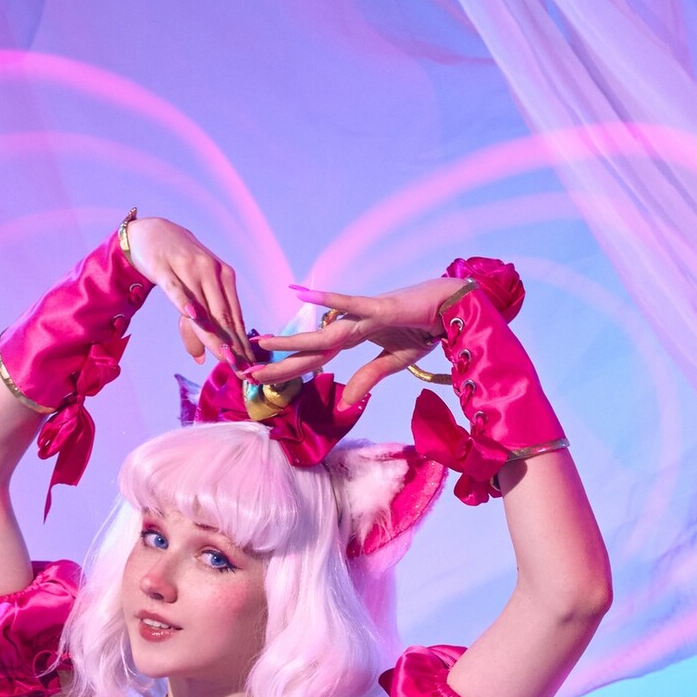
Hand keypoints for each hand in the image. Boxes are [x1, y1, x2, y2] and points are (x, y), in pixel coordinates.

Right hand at [123, 216, 251, 367]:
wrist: (153, 232)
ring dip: (214, 334)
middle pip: (224, 316)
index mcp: (224, 277)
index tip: (250, 368)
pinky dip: (184, 301)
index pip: (235, 318)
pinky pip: (176, 289)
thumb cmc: (178, 267)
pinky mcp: (165, 267)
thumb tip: (199, 358)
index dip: (243, 345)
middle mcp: (211, 272)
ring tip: (225, 357)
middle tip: (242, 370)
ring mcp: (189, 268)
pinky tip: (193, 316)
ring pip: (204, 308)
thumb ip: (198, 325)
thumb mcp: (193, 293)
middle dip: (234, 346)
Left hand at [247, 276, 469, 406]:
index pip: (313, 359)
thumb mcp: (394, 361)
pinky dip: (328, 301)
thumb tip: (346, 403)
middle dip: (277, 362)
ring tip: (261, 344)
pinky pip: (350, 305)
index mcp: (353, 339)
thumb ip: (368, 378)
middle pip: (309, 349)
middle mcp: (351, 326)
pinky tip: (300, 293)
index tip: (259, 380)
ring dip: (291, 340)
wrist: (452, 305)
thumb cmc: (424, 327)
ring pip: (322, 333)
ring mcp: (363, 316)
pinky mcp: (381, 308)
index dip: (287, 371)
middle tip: (244, 372)